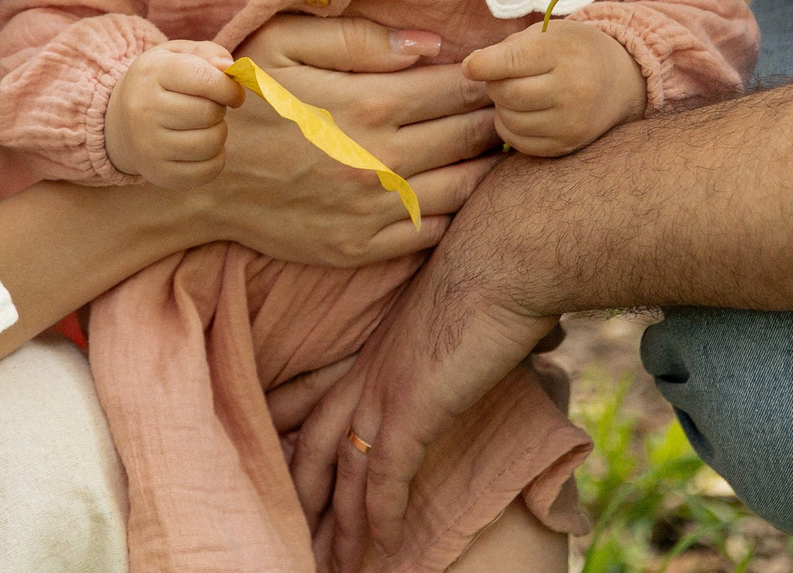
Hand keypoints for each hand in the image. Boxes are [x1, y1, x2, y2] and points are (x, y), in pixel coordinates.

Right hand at [105, 41, 243, 187]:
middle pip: (209, 113)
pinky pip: (208, 171)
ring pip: (211, 143)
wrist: (119, 122)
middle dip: (220, 109)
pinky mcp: (159, 174)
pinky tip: (201, 146)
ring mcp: (149, 146)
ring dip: (219, 133)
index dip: (229, 87)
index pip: (204, 79)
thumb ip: (207, 53)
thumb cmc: (159, 83)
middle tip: (210, 107)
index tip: (233, 92)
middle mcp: (144, 110)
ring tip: (204, 126)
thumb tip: (230, 68)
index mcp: (151, 73)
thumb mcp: (176, 55)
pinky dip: (215, 158)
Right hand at [202, 16, 501, 267]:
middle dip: (498, 117)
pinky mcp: (362, 247)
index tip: (501, 74)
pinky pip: (433, 231)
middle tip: (513, 107)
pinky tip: (454, 187)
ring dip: (487, 164)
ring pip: (465, 188)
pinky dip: (456, 209)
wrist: (199, 180)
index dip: (488, 79)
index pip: (459, 88)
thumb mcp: (282, 44)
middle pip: (472, 136)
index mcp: (366, 104)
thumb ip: (359, 38)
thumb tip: (431, 44)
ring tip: (494, 146)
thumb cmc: (244, 100)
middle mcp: (379, 161)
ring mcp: (372, 210)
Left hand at [285, 170, 557, 567]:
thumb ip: (464, 333)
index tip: (285, 469)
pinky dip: (379, 517)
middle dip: (306, 500)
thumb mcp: (464, 305)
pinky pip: (384, 478)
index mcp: (374, 345)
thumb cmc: (498, 267)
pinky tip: (379, 549)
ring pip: (345, 475)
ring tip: (336, 565)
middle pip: (315, 447)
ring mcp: (384, 389)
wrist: (506, 250)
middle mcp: (367, 370)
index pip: (315, 400)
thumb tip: (507, 339)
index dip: (296, 438)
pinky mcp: (411, 407)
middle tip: (301, 539)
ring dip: (342, 527)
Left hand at [461, 19, 644, 155]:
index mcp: (565, 53)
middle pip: (506, 93)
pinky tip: (523, 113)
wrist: (621, 81)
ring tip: (517, 93)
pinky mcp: (567, 146)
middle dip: (494, 84)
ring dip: (502, 107)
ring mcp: (571, 122)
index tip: (471, 66)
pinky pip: (519, 143)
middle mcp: (573, 90)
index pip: (511, 61)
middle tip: (502, 76)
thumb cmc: (576, 50)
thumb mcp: (551, 32)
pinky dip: (511, 128)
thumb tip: (474, 68)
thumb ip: (512, 46)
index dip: (481, 64)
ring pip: (510, 120)